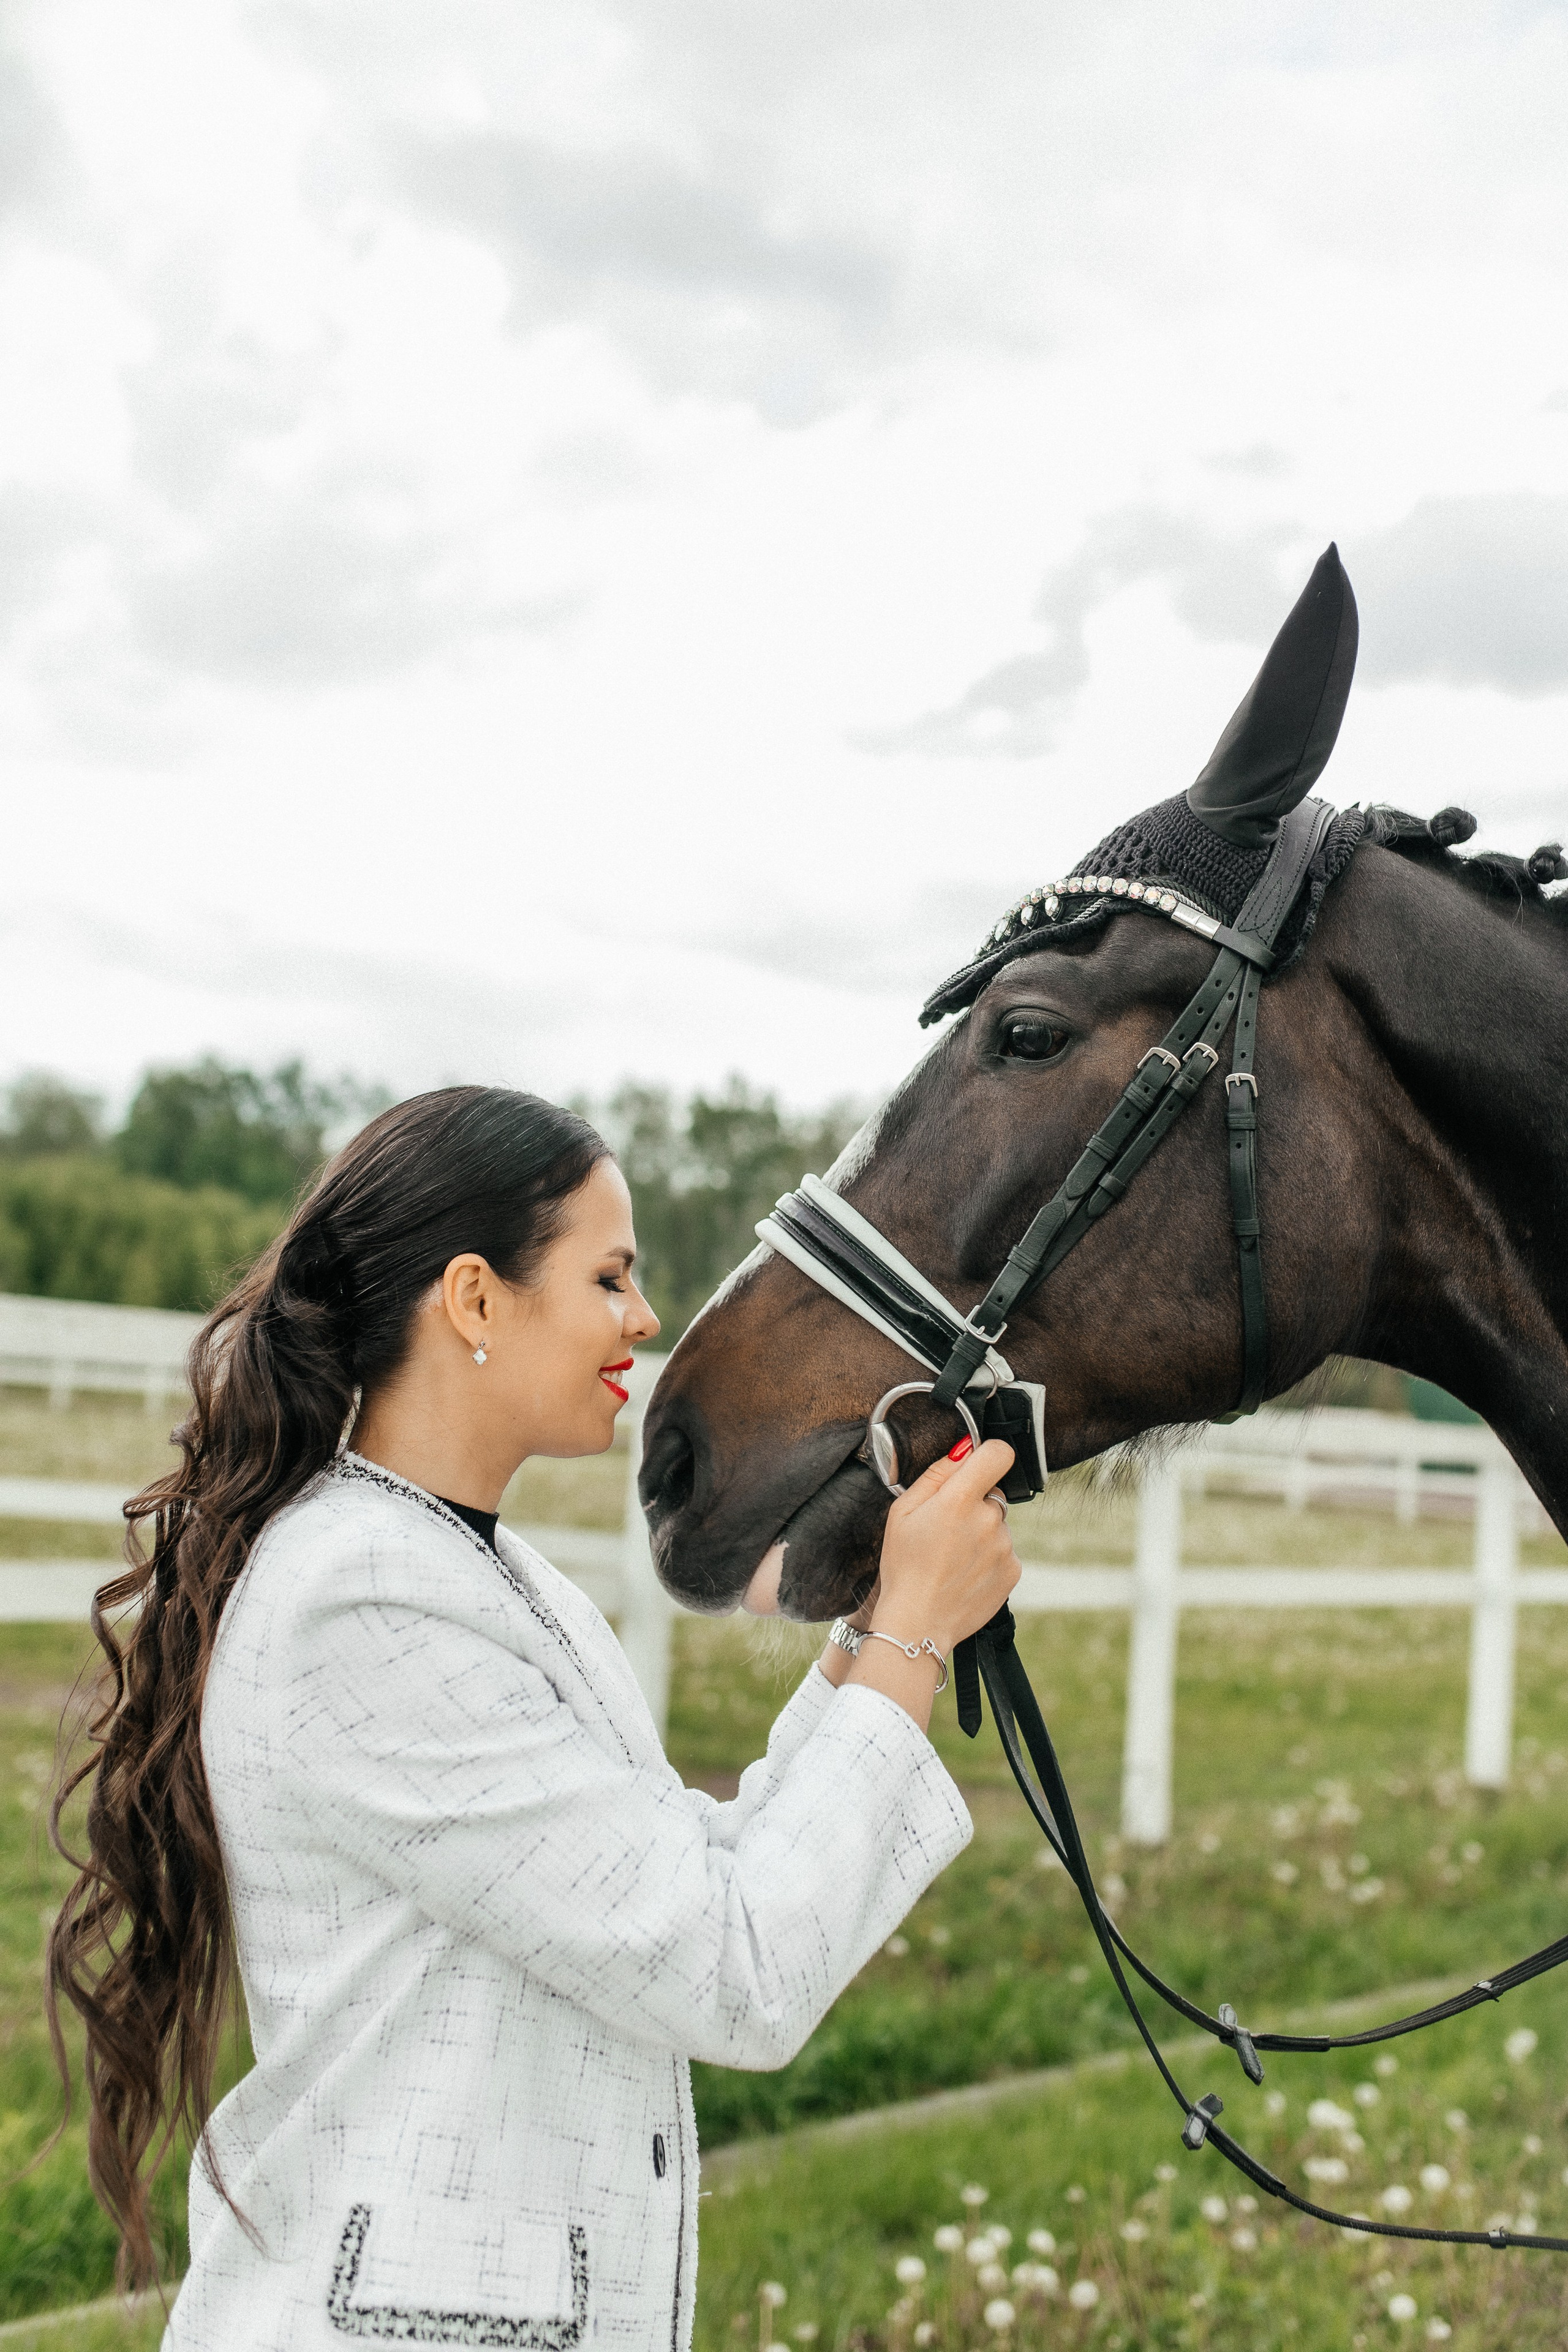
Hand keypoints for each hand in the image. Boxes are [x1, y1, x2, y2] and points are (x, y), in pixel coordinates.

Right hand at [874, 1436, 1020, 1656]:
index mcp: (960, 1499)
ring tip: (952, 1559)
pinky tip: (964, 1573)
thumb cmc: (904, 1566)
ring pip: (997, 1524)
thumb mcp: (902, 1512)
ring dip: (981, 1533)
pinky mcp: (1013, 1570)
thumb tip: (964, 1449)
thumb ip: (936, 1474)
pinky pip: (1004, 1550)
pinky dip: (989, 1557)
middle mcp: (989, 1519)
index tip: (975, 1468)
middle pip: (993, 1493)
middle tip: (946, 1530)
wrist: (918, 1623)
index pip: (998, 1453)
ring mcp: (1005, 1546)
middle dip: (974, 1503)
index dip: (987, 1455)